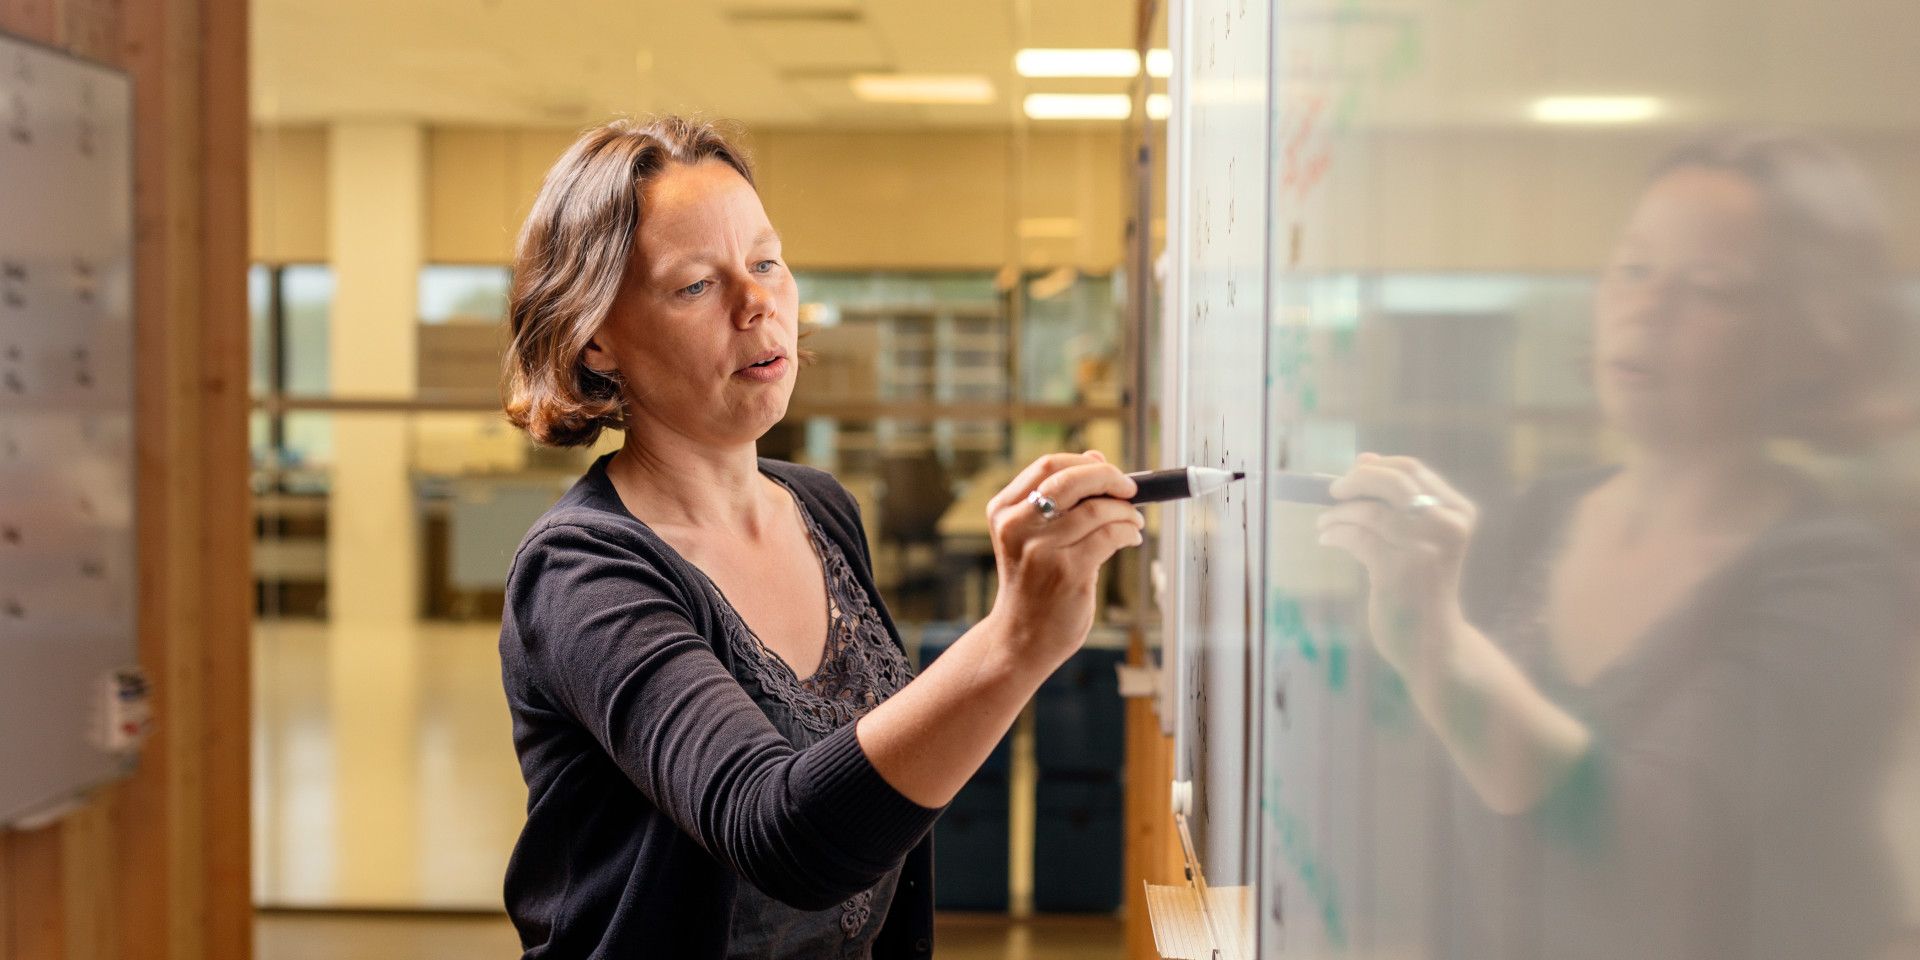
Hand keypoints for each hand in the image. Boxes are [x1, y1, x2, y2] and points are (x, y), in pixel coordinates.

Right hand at [983, 450, 1143, 668]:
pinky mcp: (1067, 573)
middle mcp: (1017, 526)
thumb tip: (1096, 457)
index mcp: (1004, 511)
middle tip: (1130, 489)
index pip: (1049, 466)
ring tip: (1133, 522)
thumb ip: (1061, 499)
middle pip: (1070, 479)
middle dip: (1109, 477)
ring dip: (1125, 511)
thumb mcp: (1034, 536)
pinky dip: (1128, 532)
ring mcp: (1041, 550)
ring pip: (1097, 509)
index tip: (1109, 472)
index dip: (1085, 463)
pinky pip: (1110, 536)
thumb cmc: (1034, 583)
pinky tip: (1131, 538)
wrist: (1022, 637)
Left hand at [1316, 453, 1477, 669]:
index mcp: (1458, 512)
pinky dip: (1335, 533)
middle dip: (1355, 480)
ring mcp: (1425, 548)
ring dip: (1338, 512)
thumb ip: (1397, 500)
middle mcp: (1447, 526)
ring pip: (1370, 510)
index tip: (1351, 475)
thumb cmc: (1421, 586)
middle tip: (1333, 491)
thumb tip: (1364, 458)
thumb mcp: (1419, 538)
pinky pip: (1357, 537)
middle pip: (1392, 482)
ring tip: (1324, 522)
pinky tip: (1326, 538)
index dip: (1376, 467)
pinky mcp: (1399, 571)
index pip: (1412, 470)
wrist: (1433, 642)